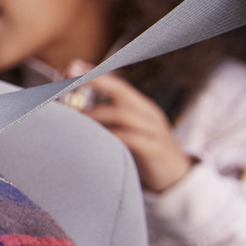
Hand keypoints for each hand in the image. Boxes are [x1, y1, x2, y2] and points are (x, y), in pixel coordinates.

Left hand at [67, 62, 193, 192]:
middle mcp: (148, 114)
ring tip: (72, 120)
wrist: (177, 179)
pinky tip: (94, 139)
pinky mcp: (156, 149)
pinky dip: (111, 136)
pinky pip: (132, 139)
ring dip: (94, 114)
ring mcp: (154, 130)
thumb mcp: (127, 133)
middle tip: (69, 75)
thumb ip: (105, 122)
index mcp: (140, 107)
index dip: (95, 75)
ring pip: (123, 114)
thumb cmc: (142, 154)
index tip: (71, 66)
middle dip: (95, 80)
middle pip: (121, 92)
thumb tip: (68, 115)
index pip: (117, 85)